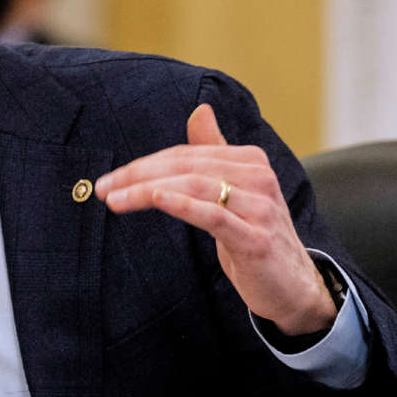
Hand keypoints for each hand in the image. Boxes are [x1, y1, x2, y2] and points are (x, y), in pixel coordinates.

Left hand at [94, 104, 336, 335]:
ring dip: (147, 190)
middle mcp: (258, 177)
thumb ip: (215, 151)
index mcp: (250, 160)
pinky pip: (213, 215)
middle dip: (138, 175)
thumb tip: (200, 110)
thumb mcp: (234, 191)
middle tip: (102, 187)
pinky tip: (155, 199)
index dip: (145, 164)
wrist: (293, 287)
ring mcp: (260, 207)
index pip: (186, 155)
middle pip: (186, 167)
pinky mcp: (256, 238)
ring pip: (194, 186)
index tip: (111, 178)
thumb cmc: (254, 235)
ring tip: (114, 200)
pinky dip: (182, 204)